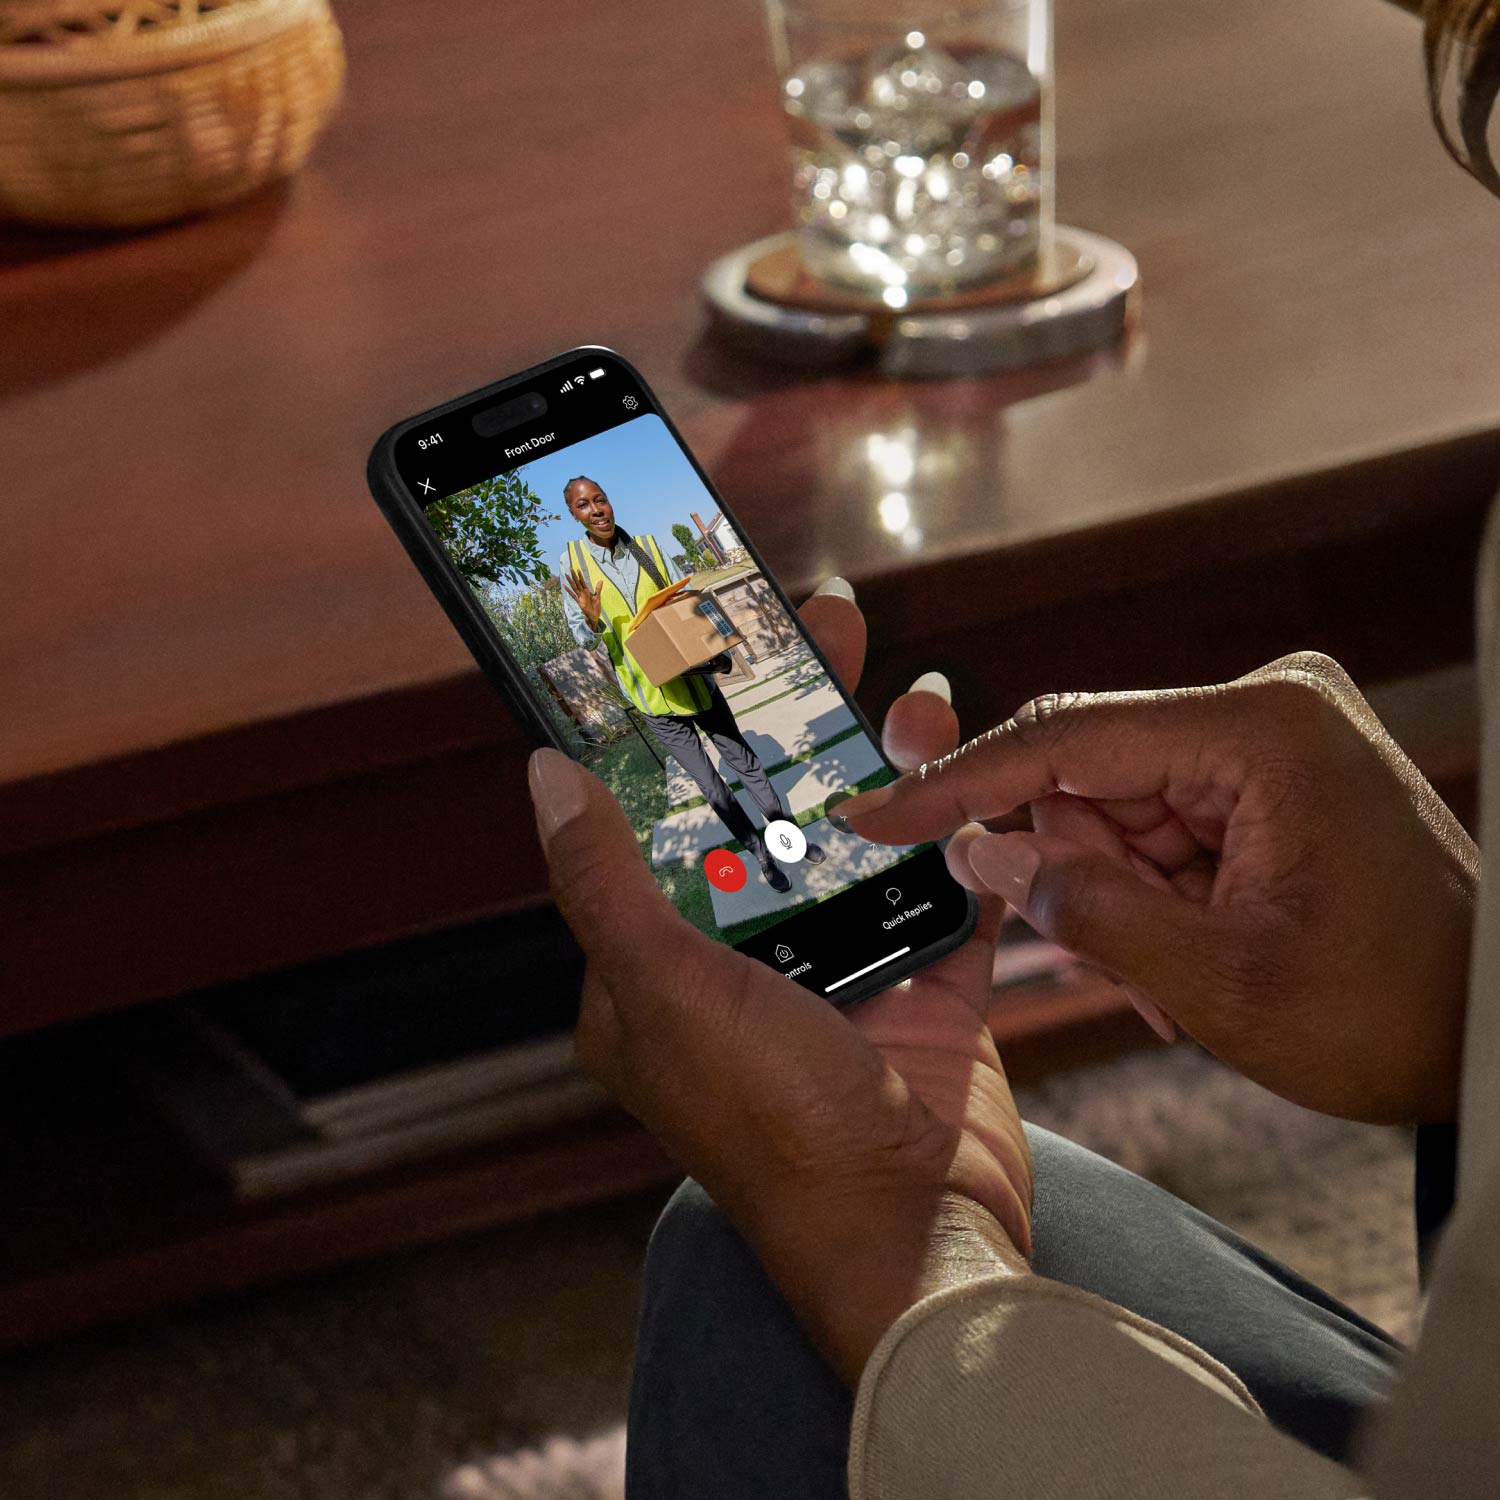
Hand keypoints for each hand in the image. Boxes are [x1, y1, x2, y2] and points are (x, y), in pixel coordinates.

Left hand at [527, 584, 1030, 1386]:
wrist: (920, 1230)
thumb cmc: (777, 1127)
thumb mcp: (667, 995)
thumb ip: (606, 883)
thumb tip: (542, 773)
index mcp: (655, 969)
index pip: (654, 820)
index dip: (677, 731)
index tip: (701, 647)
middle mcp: (739, 960)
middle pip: (762, 806)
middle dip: (791, 714)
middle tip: (820, 619)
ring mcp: (834, 965)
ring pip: (852, 830)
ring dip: (877, 751)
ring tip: (897, 673)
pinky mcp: (916, 977)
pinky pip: (930, 879)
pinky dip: (946, 823)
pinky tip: (957, 752)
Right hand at [562, 567, 603, 629]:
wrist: (594, 616)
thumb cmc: (596, 607)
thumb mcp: (598, 597)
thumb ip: (598, 589)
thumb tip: (601, 580)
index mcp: (587, 591)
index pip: (583, 581)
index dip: (580, 576)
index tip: (578, 569)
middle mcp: (582, 592)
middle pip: (577, 582)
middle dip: (574, 576)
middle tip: (570, 568)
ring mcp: (580, 596)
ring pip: (574, 587)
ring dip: (570, 581)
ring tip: (566, 575)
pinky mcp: (578, 601)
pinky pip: (573, 595)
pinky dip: (569, 591)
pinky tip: (564, 586)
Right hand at [842, 652, 1477, 1123]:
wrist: (1496, 1037)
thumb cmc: (1398, 1011)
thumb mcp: (1222, 982)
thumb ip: (1084, 909)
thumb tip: (982, 855)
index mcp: (1262, 732)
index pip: (1066, 738)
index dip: (957, 783)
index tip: (876, 813)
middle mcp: (1263, 711)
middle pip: (1090, 775)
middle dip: (1069, 872)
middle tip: (1107, 960)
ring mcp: (1267, 741)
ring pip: (1116, 809)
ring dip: (1116, 898)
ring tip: (1175, 978)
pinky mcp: (1265, 777)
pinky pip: (1159, 826)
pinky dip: (1150, 896)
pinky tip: (1187, 954)